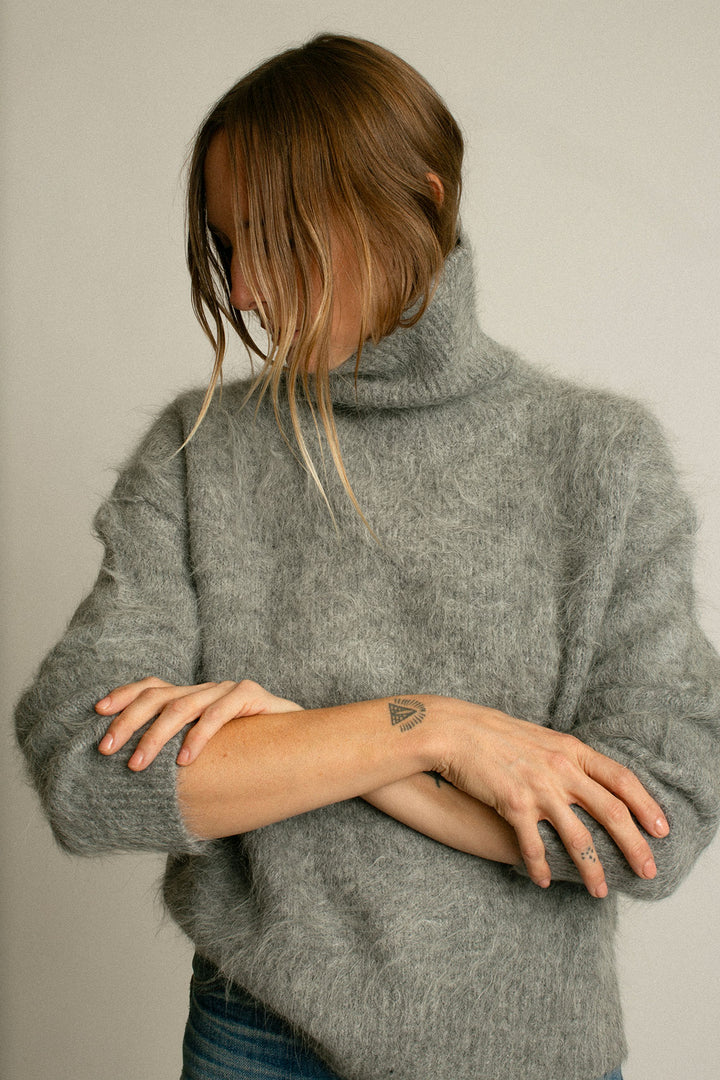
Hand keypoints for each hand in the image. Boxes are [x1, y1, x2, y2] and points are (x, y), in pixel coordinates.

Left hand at [96, 677, 301, 770]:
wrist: (306, 746)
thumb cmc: (253, 756)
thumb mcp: (211, 756)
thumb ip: (181, 759)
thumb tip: (137, 783)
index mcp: (193, 698)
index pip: (150, 687)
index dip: (123, 695)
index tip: (96, 713)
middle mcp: (206, 689)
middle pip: (157, 696)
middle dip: (127, 722)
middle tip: (107, 750)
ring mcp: (227, 690)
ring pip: (182, 705)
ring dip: (155, 736)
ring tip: (138, 764)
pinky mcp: (251, 695)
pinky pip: (219, 712)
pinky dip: (198, 736)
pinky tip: (185, 760)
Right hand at [435, 701, 668, 897]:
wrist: (456, 730)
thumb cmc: (497, 734)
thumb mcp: (543, 738)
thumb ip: (568, 758)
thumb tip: (590, 780)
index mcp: (572, 750)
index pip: (622, 779)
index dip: (646, 806)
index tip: (661, 829)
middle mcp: (562, 768)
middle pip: (612, 813)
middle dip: (634, 846)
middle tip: (647, 871)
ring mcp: (539, 787)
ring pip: (579, 838)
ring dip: (593, 870)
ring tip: (600, 892)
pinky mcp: (514, 804)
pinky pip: (535, 846)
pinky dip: (542, 867)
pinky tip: (544, 880)